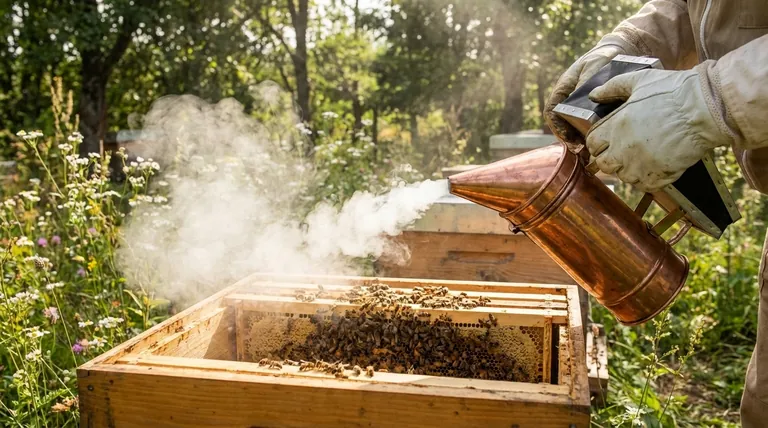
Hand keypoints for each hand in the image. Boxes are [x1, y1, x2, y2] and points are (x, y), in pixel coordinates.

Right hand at [544, 45, 625, 144]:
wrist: (618, 52)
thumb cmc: (603, 57)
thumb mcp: (595, 66)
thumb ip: (587, 81)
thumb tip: (584, 99)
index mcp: (563, 89)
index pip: (551, 112)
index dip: (557, 127)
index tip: (569, 138)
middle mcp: (568, 100)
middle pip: (561, 124)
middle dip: (569, 139)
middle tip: (581, 150)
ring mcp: (579, 106)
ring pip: (573, 127)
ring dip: (579, 140)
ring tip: (589, 152)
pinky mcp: (591, 110)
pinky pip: (586, 126)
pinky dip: (590, 136)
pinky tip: (599, 143)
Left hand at [585, 67, 729, 191]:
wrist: (706, 108)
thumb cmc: (674, 91)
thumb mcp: (640, 80)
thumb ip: (612, 87)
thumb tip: (594, 94)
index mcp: (616, 126)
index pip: (592, 144)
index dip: (598, 142)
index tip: (607, 139)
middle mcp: (624, 149)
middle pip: (603, 164)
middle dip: (609, 157)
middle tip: (623, 149)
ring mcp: (641, 165)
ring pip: (623, 177)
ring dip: (628, 169)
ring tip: (641, 156)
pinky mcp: (660, 175)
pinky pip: (643, 186)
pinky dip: (646, 179)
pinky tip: (654, 165)